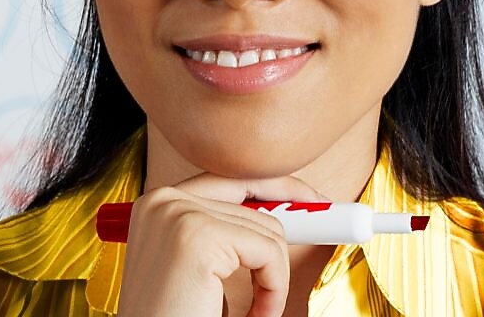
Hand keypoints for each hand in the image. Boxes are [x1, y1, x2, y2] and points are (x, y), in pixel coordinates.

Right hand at [115, 173, 327, 316]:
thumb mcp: (202, 268)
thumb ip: (229, 235)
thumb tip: (289, 207)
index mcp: (159, 205)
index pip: (233, 180)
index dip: (279, 188)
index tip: (315, 202)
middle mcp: (163, 200)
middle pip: (255, 199)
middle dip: (291, 225)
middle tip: (324, 232)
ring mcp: (178, 214)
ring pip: (268, 228)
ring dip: (274, 276)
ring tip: (256, 310)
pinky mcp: (198, 236)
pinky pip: (269, 252)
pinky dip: (274, 288)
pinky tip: (255, 314)